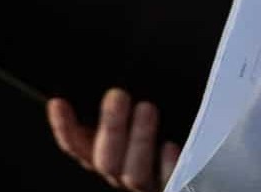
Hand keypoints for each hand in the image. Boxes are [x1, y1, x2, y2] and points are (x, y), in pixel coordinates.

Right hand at [47, 90, 180, 191]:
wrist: (202, 165)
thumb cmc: (169, 133)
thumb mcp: (142, 116)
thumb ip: (128, 107)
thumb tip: (118, 79)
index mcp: (110, 155)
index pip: (78, 147)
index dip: (65, 128)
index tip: (59, 103)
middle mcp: (124, 173)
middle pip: (106, 160)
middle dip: (110, 127)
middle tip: (117, 95)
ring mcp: (148, 185)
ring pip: (133, 173)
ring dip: (138, 139)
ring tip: (147, 108)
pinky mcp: (173, 187)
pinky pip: (169, 182)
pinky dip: (167, 165)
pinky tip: (170, 146)